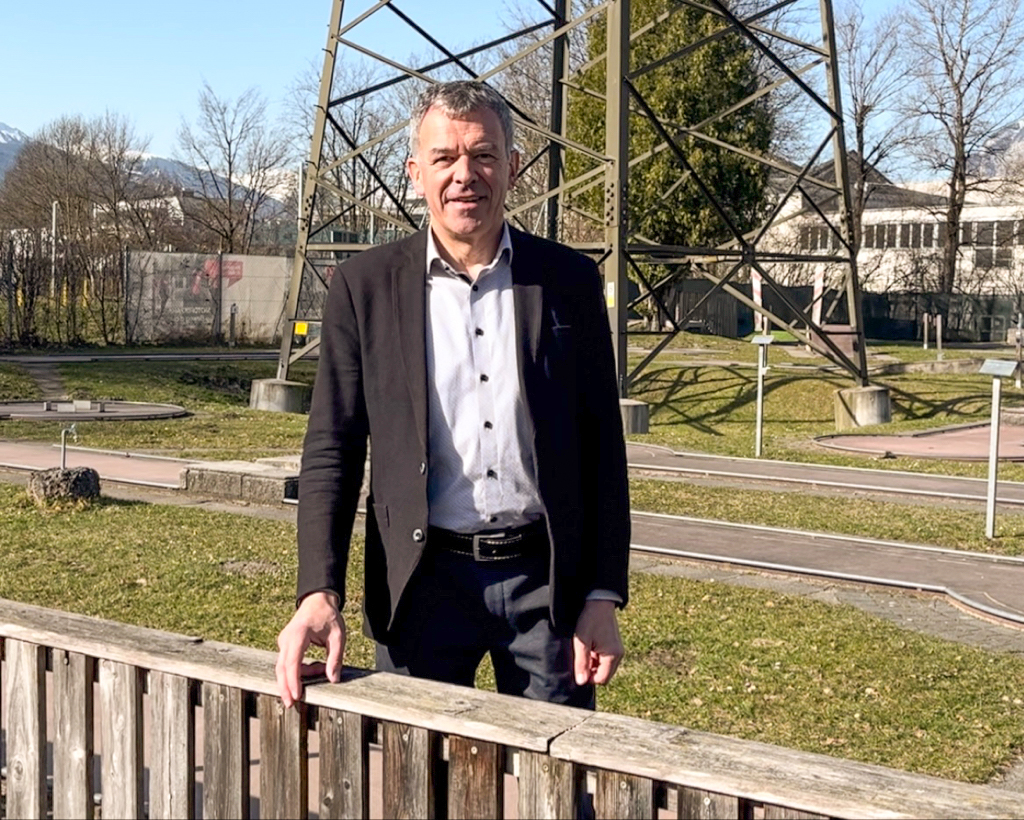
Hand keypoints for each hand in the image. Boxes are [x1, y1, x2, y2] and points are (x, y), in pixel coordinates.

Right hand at [275, 591, 345, 707]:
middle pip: (281, 667)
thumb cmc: (328, 616)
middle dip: (285, 687)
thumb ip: (336, 658)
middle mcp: (286, 638)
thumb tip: (334, 679)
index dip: (293, 680)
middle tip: (290, 704)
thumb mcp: (338, 636)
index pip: (292, 661)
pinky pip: (288, 662)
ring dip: (296, 678)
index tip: (296, 695)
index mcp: (298, 634)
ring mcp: (283, 641)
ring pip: (283, 667)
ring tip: (317, 677)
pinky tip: (315, 668)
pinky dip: (298, 670)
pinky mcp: (285, 645)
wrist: (318, 600)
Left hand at [572, 600, 623, 685]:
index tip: (579, 666)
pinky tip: (590, 646)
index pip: (601, 680)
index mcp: (612, 656)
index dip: (589, 677)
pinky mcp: (615, 646)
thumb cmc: (590, 620)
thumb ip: (581, 663)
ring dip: (594, 664)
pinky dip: (597, 657)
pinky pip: (606, 659)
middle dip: (592, 671)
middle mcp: (619, 655)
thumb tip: (581, 682)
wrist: (600, 601)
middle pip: (604, 675)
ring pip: (605, 667)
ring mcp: (618, 650)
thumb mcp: (582, 642)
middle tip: (582, 657)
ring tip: (586, 649)